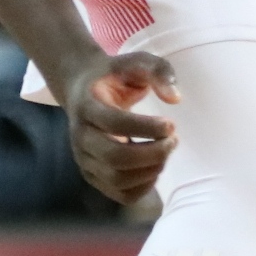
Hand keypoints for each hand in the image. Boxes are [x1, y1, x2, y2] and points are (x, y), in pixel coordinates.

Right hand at [52, 49, 178, 203]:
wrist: (84, 89)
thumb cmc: (116, 75)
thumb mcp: (138, 61)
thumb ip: (159, 71)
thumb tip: (175, 99)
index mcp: (86, 105)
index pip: (114, 124)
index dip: (146, 128)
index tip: (171, 124)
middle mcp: (80, 136)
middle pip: (115, 158)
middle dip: (152, 154)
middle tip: (173, 140)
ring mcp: (84, 159)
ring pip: (117, 179)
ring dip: (151, 170)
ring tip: (166, 151)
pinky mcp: (93, 175)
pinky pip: (120, 194)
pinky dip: (144, 187)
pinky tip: (156, 167)